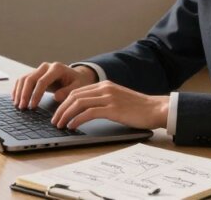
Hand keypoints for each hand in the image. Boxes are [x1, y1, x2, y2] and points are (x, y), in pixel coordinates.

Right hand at [12, 62, 97, 109]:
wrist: (77, 76)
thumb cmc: (78, 82)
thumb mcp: (78, 87)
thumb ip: (68, 91)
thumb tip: (56, 97)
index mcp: (57, 68)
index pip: (42, 81)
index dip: (36, 94)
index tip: (32, 106)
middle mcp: (46, 66)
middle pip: (30, 79)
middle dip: (24, 94)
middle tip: (22, 107)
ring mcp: (39, 69)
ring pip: (24, 79)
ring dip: (19, 92)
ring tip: (17, 105)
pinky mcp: (36, 74)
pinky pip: (23, 80)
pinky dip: (18, 89)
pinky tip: (15, 98)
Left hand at [51, 81, 168, 130]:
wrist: (156, 109)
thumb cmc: (138, 108)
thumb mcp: (118, 99)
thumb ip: (103, 101)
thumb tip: (86, 110)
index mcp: (104, 85)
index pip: (77, 91)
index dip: (64, 102)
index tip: (58, 112)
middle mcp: (104, 88)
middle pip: (74, 96)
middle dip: (61, 109)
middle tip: (54, 120)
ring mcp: (108, 98)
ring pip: (78, 103)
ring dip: (66, 114)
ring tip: (59, 124)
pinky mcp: (112, 109)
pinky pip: (89, 113)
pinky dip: (77, 119)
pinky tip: (72, 126)